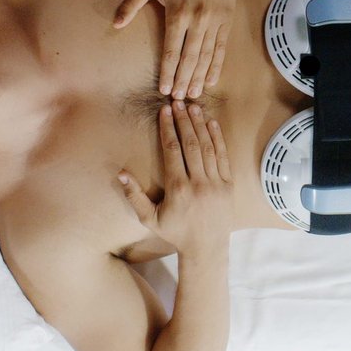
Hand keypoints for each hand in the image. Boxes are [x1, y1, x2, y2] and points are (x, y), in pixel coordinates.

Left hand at [113, 0, 236, 98]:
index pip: (171, 50)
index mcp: (177, 14)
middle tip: (179, 98)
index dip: (167, 72)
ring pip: (206, 55)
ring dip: (199, 77)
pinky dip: (216, 66)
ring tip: (193, 94)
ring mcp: (213, 22)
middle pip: (189, 57)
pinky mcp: (225, 21)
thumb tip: (116, 23)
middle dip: (183, 80)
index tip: (163, 89)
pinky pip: (221, 48)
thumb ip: (131, 4)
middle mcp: (197, 21)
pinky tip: (211, 80)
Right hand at [117, 101, 233, 252]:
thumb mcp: (149, 218)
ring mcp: (216, 183)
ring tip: (193, 107)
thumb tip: (121, 174)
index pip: (172, 151)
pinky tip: (212, 123)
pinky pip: (223, 157)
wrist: (206, 247)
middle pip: (191, 144)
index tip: (164, 112)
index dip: (168, 128)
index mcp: (178, 189)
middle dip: (184, 121)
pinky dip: (218, 138)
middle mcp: (199, 183)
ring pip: (208, 148)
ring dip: (200, 125)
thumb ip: (134, 196)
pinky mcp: (228, 184)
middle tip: (178, 102)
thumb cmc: (175, 232)